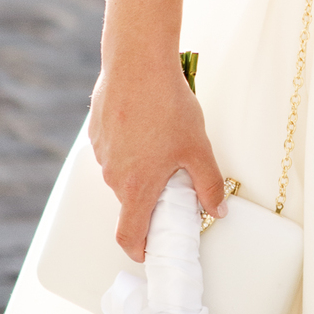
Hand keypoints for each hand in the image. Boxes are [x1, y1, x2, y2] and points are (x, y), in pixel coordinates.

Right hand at [89, 55, 225, 262]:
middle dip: (149, 199)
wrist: (137, 62)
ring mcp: (101, 153)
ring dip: (139, 170)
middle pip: (129, 202)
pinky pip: (113, 151)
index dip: (139, 250)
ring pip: (121, 174)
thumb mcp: (197, 148)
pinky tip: (146, 126)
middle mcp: (113, 175)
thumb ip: (209, 184)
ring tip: (162, 144)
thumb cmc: (166, 105)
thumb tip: (217, 209)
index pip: (129, 237)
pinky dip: (128, 148)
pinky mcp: (96, 132)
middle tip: (173, 182)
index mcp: (136, 187)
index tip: (150, 251)